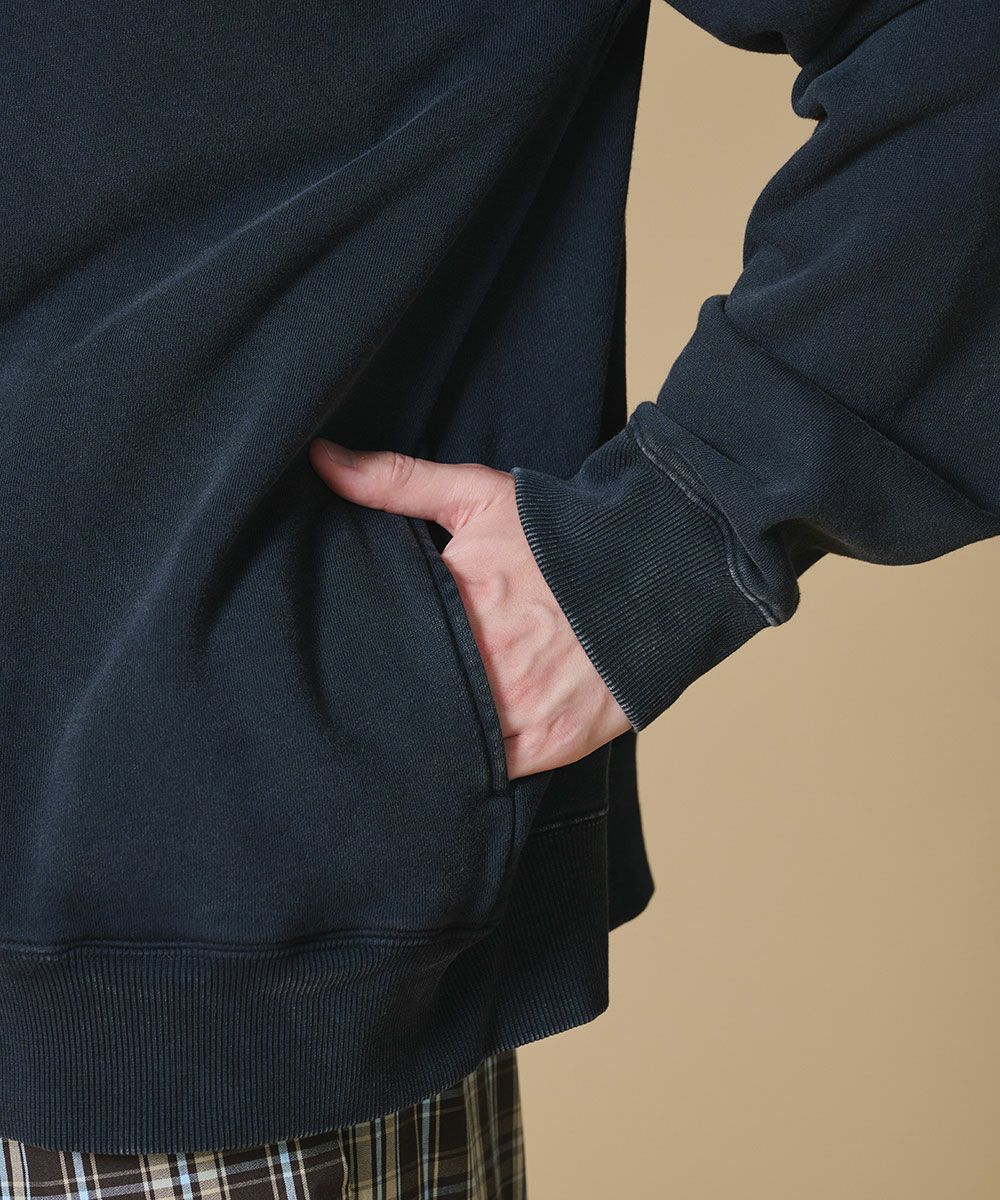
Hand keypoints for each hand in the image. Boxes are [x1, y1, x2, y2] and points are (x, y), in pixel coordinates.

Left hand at [309, 438, 632, 779]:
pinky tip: (443, 763)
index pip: (382, 642)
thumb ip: (396, 481)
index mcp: (457, 602)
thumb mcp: (478, 497)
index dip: (361, 652)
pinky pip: (489, 771)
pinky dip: (466, 770)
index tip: (337, 656)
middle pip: (409, 698)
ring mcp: (518, 710)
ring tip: (393, 743)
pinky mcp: (547, 745)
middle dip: (387, 701)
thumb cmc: (560, 535)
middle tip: (357, 705)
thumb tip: (320, 458)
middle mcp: (485, 664)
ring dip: (422, 742)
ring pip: (444, 742)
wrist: (656, 573)